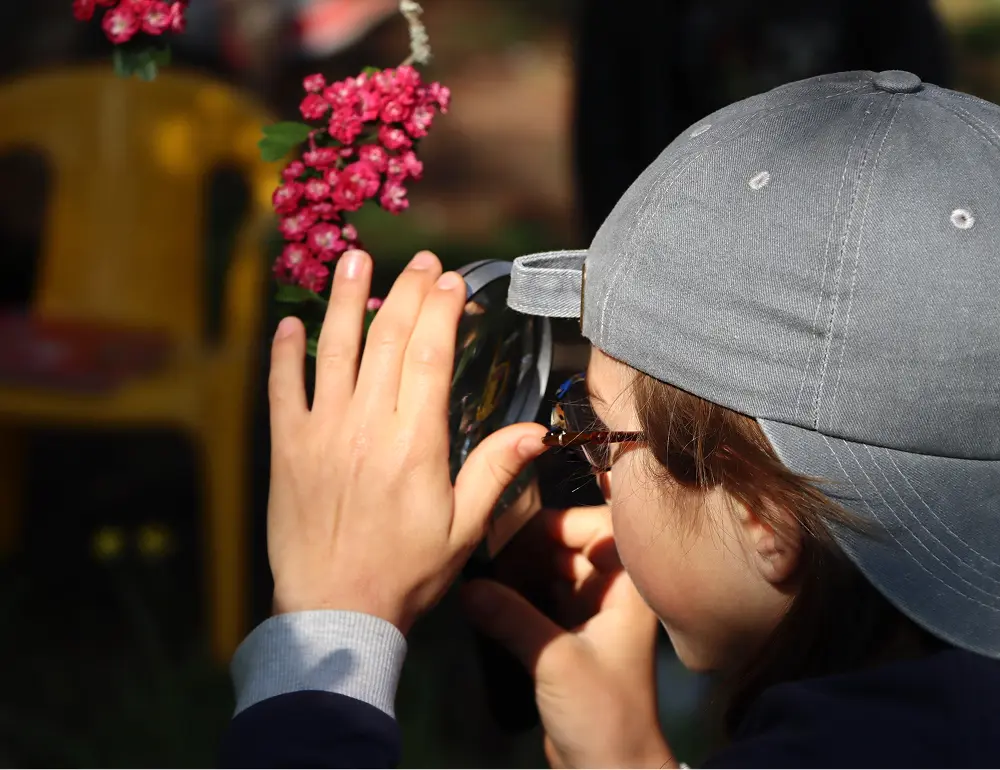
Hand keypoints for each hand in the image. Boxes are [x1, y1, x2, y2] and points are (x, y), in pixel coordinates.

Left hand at [266, 249, 548, 632]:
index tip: (452, 280)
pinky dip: (284, 354)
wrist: (334, 612)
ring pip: (333, 352)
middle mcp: (366, 427)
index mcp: (414, 444)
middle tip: (420, 261)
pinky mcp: (286, 449)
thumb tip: (535, 430)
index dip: (441, 310)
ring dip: (344, 301)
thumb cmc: (406, 573)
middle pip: (387, 341)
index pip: (430, 356)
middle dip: (406, 292)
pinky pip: (281, 390)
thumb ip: (495, 472)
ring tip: (354, 258)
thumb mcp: (464, 529)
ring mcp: (320, 434)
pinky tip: (289, 323)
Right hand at [463, 505, 675, 768]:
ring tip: (486, 571)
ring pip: (554, 573)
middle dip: (533, 546)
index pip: (603, 529)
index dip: (564, 522)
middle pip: (573, 547)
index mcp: (628, 590)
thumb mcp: (554, 658)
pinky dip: (519, 594)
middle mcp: (612, 596)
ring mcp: (591, 617)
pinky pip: (543, 599)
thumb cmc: (601, 711)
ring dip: (522, 570)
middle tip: (492, 551)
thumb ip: (511, 616)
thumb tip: (466, 586)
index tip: (521, 530)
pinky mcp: (570, 638)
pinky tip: (490, 595)